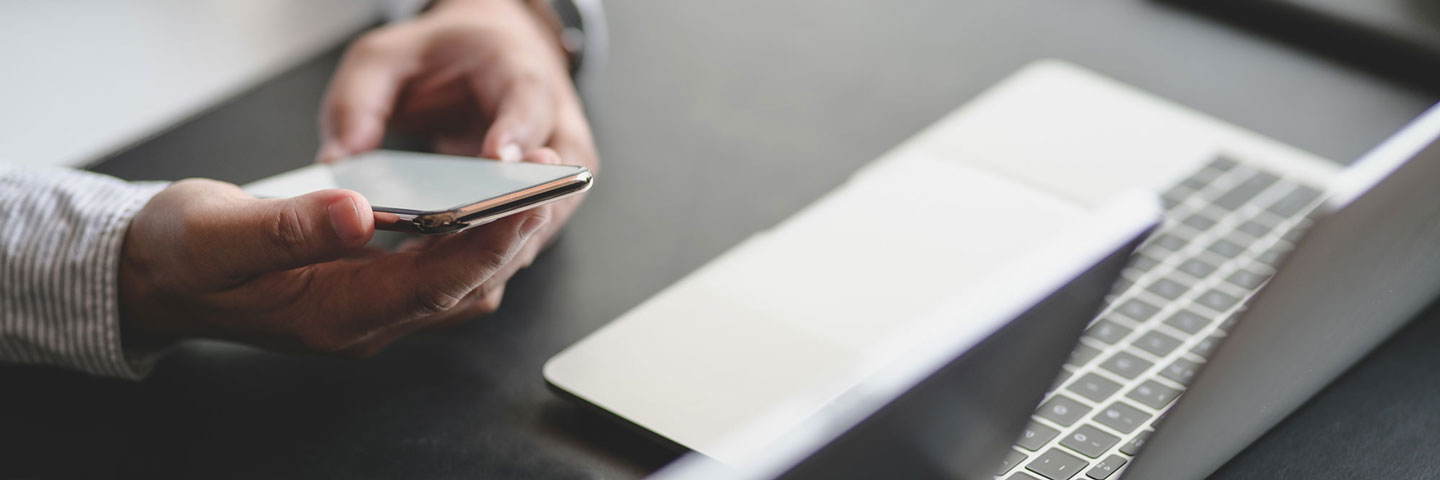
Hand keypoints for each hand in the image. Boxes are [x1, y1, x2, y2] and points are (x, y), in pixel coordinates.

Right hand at [118, 179, 548, 354]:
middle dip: (508, 242)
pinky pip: (437, 275)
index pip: (432, 287)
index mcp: (334, 316)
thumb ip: (286, 226)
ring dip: (493, 244)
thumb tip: (355, 211)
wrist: (155, 275)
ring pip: (457, 286)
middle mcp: (363, 324)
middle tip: (546, 186)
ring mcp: (369, 313)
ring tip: (525, 189)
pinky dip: (465, 243)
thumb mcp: (220, 231)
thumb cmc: (183, 253)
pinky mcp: (369, 293)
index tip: (525, 206)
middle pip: (461, 289)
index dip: (485, 247)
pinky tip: (474, 204)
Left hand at [317, 0, 598, 306]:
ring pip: (537, 229)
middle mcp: (555, 131)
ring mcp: (554, 179)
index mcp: (522, 74)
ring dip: (487, 256)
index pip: (529, 103)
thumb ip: (358, 99)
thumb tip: (338, 161)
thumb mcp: (387, 56)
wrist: (487, 65)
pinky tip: (425, 280)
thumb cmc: (446, 57)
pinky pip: (516, 248)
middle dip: (504, 220)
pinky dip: (477, 267)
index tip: (497, 157)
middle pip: (548, 183)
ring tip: (428, 272)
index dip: (516, 133)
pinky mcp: (540, 215)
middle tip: (453, 241)